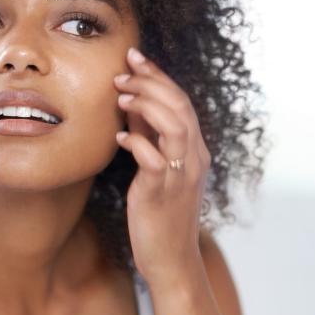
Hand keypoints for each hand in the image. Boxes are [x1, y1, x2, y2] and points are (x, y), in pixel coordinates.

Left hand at [114, 46, 210, 289]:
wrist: (170, 257)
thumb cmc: (161, 213)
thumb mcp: (159, 169)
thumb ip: (151, 138)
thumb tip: (133, 108)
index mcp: (196, 150)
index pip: (182, 101)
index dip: (159, 76)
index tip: (136, 57)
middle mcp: (194, 158)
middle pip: (180, 106)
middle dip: (152, 82)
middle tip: (123, 69)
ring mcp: (181, 174)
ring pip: (174, 126)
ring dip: (147, 105)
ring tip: (120, 95)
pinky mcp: (162, 192)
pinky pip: (153, 159)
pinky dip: (136, 142)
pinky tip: (118, 136)